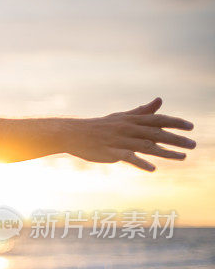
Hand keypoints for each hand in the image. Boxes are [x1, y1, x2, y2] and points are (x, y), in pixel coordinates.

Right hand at [62, 98, 194, 170]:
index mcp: (132, 120)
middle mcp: (128, 129)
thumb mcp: (122, 116)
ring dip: (166, 152)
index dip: (175, 123)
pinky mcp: (111, 152)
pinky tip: (152, 168)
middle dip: (176, 139)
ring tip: (182, 157)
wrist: (75, 133)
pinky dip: (140, 162)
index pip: (158, 120)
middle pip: (156, 133)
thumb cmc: (100, 126)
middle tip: (193, 145)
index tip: (191, 127)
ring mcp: (120, 141)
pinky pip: (128, 157)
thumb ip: (142, 111)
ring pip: (147, 146)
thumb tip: (159, 100)